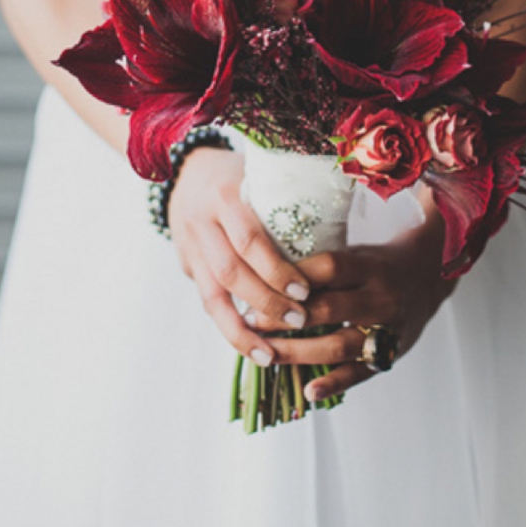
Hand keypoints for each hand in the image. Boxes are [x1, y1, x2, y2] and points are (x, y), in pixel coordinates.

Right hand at [167, 146, 311, 367]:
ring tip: (270, 355)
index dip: (277, 269)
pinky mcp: (186, 264)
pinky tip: (251, 347)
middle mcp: (202, 222)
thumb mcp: (260, 175)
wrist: (187, 171)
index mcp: (225, 196)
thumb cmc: (240, 174)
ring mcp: (189, 246)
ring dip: (242, 329)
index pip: (249, 240)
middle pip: (231, 272)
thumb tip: (339, 233)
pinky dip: (229, 326)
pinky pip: (207, 300)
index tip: (306, 290)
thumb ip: (288, 201)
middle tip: (301, 320)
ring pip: (212, 296)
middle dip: (267, 301)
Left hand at [248, 195, 455, 401]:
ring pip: (339, 345)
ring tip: (265, 354)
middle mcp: (381, 298)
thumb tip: (266, 274)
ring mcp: (387, 329)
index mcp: (370, 266)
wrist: (428, 277)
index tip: (257, 285)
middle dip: (285, 319)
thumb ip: (321, 265)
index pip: (329, 268)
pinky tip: (308, 391)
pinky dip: (333, 384)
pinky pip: (359, 373)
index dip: (294, 278)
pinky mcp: (389, 355)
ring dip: (298, 353)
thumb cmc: (376, 264)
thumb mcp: (354, 252)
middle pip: (329, 310)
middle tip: (249, 322)